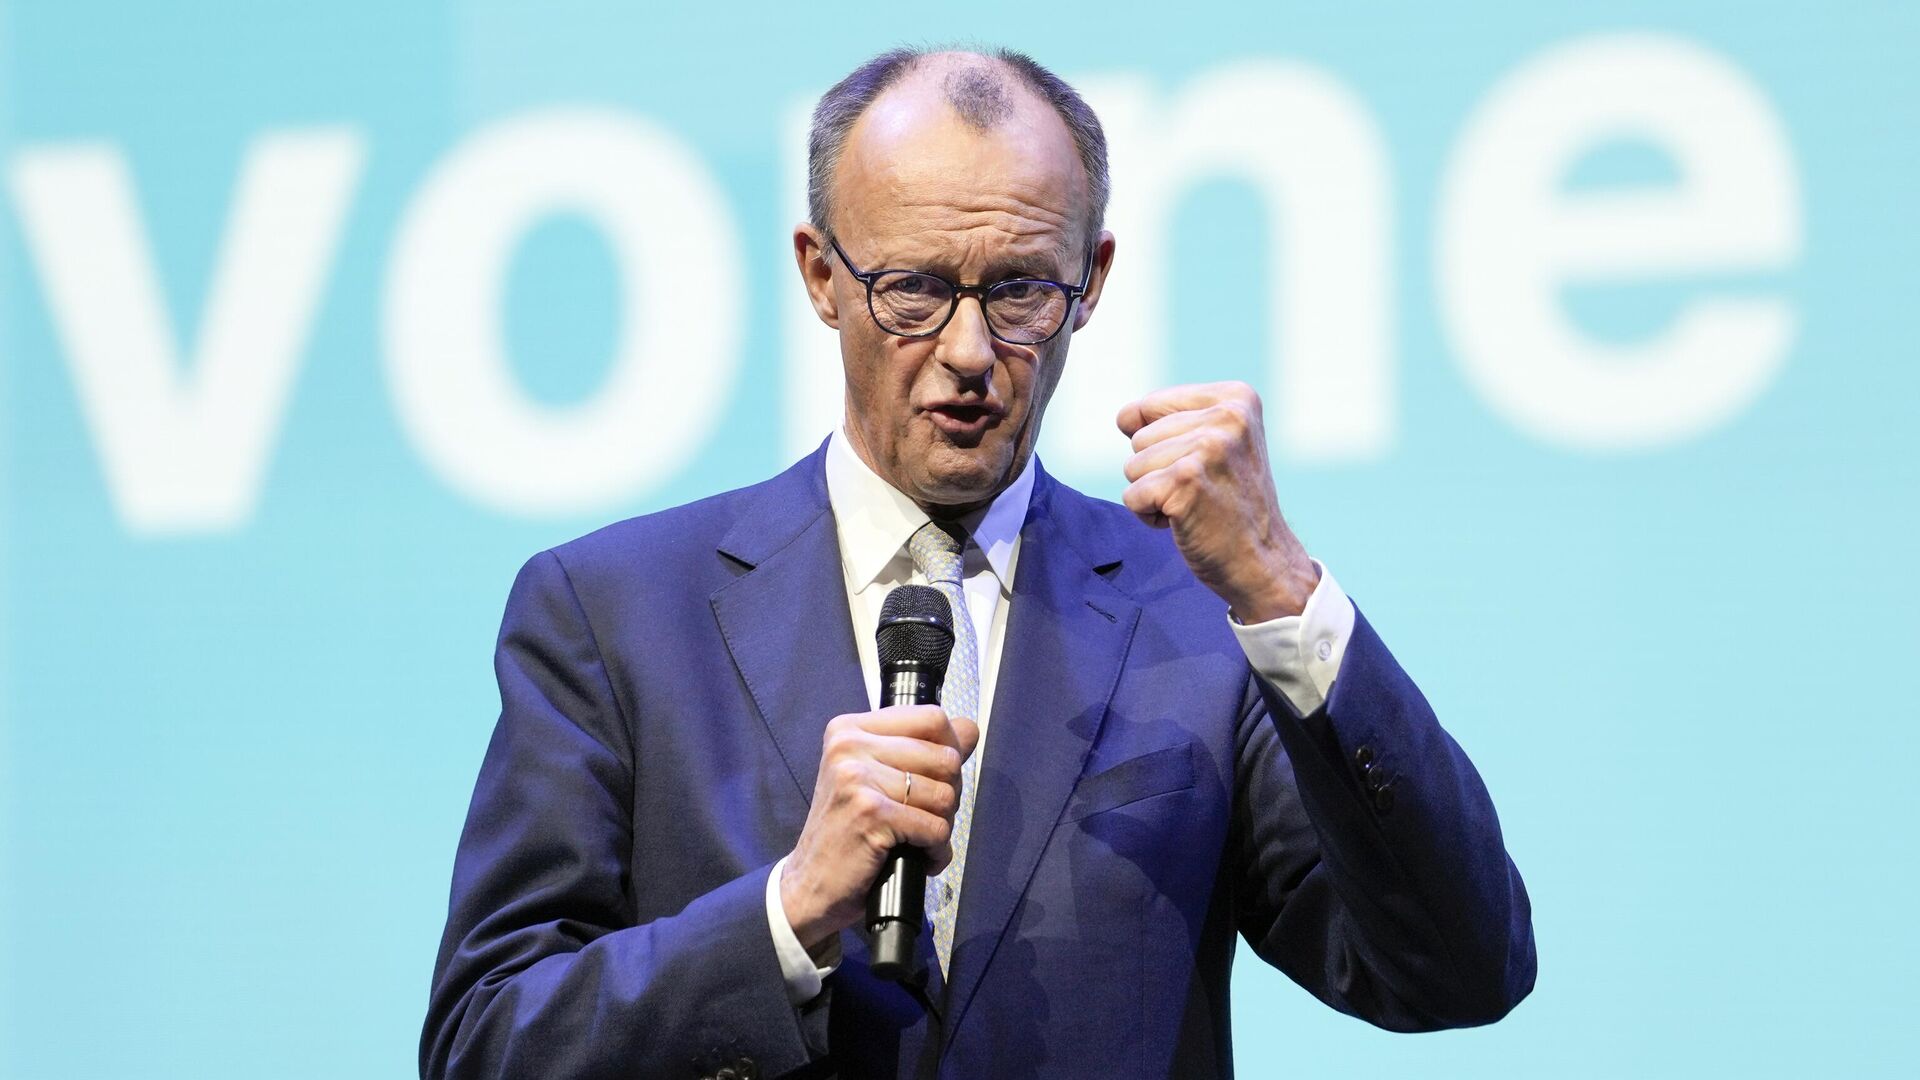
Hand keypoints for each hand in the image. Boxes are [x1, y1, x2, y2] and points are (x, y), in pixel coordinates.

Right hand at [779, 704, 979, 951]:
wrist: (809, 886)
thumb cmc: (845, 833)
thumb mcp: (875, 777)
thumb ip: (921, 749)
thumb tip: (968, 729)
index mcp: (850, 730)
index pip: (932, 718)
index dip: (951, 749)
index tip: (937, 777)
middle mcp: (849, 746)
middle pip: (945, 758)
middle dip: (948, 796)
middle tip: (922, 818)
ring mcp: (858, 778)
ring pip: (945, 796)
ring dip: (941, 827)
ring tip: (914, 839)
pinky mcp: (870, 812)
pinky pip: (935, 828)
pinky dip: (935, 851)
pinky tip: (916, 858)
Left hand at [1117, 381, 1319, 622]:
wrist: (1263, 563)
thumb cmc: (1231, 505)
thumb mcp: (1219, 443)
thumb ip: (1175, 419)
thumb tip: (1124, 417)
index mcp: (1236, 397)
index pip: (1147, 407)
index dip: (1158, 445)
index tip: (1201, 467)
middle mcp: (1227, 415)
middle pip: (1138, 438)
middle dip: (1157, 471)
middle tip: (1202, 492)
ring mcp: (1208, 446)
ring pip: (1132, 466)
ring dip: (1154, 494)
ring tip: (1195, 505)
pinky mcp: (1187, 480)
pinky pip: (1132, 495)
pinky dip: (1149, 516)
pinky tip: (1186, 521)